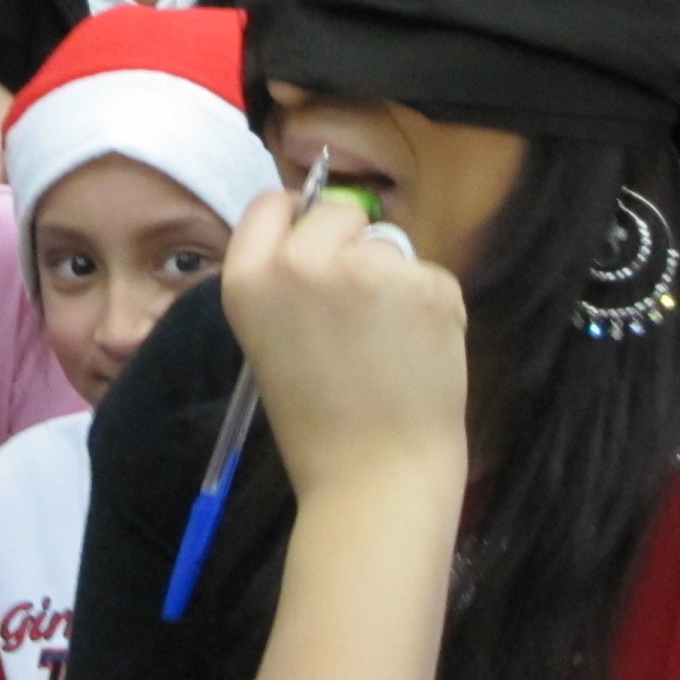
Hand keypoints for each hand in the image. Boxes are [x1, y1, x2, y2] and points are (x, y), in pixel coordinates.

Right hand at [225, 181, 467, 510]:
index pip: (270, 203)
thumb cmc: (319, 423)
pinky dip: (431, 307)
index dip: (295, 221)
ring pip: (387, 245)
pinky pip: (429, 275)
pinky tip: (418, 353)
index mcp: (248, 279)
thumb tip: (326, 231)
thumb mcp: (269, 341)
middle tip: (355, 309)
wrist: (375, 476)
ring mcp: (366, 268)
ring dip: (393, 281)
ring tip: (386, 345)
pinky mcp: (425, 283)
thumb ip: (286, 283)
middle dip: (351, 244)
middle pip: (336, 210)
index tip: (312, 242)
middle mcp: (300, 262)